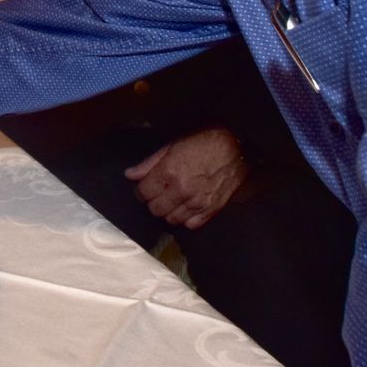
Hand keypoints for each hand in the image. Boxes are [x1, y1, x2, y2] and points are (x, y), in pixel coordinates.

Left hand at [123, 127, 249, 228]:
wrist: (237, 147)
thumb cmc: (203, 141)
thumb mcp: (172, 145)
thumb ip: (149, 163)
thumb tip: (130, 175)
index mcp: (169, 172)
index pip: (144, 193)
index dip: (141, 190)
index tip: (145, 187)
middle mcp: (181, 190)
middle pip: (155, 209)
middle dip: (153, 202)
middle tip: (158, 193)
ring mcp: (197, 202)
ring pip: (171, 219)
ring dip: (168, 211)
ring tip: (172, 200)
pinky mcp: (211, 210)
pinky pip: (190, 225)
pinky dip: (185, 219)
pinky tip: (186, 207)